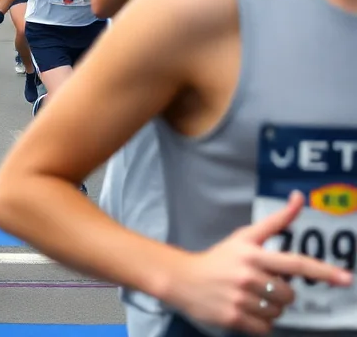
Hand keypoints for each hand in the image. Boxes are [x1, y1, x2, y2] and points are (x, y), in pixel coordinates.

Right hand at [166, 191, 351, 333]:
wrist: (181, 279)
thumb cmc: (219, 259)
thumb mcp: (244, 237)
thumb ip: (276, 221)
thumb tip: (300, 198)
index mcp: (253, 254)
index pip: (295, 264)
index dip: (322, 271)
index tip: (345, 278)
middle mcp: (247, 276)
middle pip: (289, 295)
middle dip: (280, 294)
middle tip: (259, 285)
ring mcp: (239, 298)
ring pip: (277, 313)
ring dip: (268, 309)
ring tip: (248, 297)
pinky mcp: (233, 317)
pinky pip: (265, 328)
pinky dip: (259, 323)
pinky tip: (243, 310)